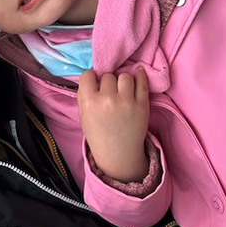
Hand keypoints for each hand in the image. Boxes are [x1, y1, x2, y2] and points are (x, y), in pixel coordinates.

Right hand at [77, 67, 149, 182]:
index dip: (91, 78)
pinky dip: (140, 75)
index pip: (88, 75)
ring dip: (123, 81)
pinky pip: (142, 82)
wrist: (119, 154)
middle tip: (110, 93)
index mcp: (90, 103)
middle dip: (108, 83)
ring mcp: (126, 102)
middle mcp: (108, 100)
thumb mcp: (83, 116)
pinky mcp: (142, 104)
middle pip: (108, 75)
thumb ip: (84, 95)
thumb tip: (92, 75)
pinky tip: (138, 72)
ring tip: (122, 91)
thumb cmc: (99, 134)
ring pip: (125, 76)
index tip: (95, 84)